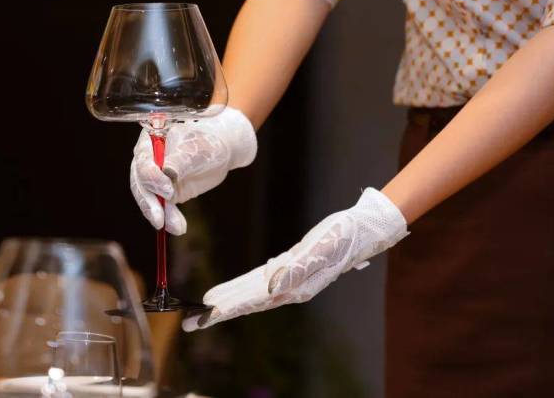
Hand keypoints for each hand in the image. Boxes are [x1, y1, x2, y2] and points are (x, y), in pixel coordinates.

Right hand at [130, 106, 256, 234]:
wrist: (221, 152)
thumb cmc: (208, 143)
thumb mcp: (196, 150)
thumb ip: (180, 160)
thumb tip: (167, 172)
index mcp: (149, 141)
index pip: (143, 161)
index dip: (152, 178)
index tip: (168, 192)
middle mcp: (147, 160)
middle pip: (140, 183)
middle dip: (149, 203)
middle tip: (159, 220)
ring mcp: (155, 178)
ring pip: (150, 199)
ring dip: (161, 215)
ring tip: (177, 227)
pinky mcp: (165, 193)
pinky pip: (162, 208)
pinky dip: (169, 219)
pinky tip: (178, 227)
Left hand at [182, 188, 407, 330]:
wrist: (362, 230)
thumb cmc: (343, 237)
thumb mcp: (321, 250)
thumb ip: (297, 270)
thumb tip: (272, 287)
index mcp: (295, 286)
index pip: (252, 300)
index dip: (227, 307)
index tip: (205, 314)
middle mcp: (290, 288)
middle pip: (247, 302)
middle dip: (219, 311)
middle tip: (191, 322)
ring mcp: (291, 279)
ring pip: (251, 293)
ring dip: (228, 300)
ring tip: (206, 306)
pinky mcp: (291, 266)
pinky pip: (261, 281)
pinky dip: (243, 287)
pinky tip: (233, 289)